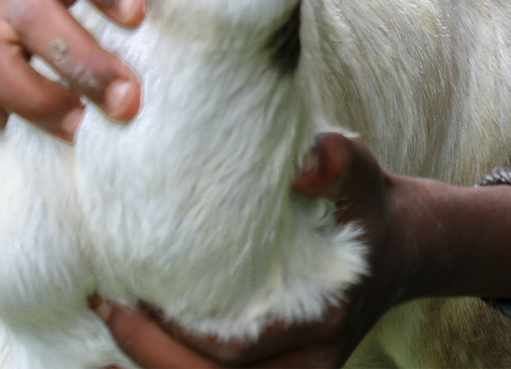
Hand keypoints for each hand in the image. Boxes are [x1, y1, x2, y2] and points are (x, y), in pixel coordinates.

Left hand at [92, 135, 399, 367]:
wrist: (403, 244)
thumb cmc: (367, 205)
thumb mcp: (361, 172)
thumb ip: (338, 161)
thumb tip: (302, 164)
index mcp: (326, 321)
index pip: (238, 349)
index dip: (177, 332)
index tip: (129, 291)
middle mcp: (310, 363)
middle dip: (148, 353)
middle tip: (106, 306)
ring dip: (153, 362)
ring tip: (112, 319)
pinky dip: (170, 362)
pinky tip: (134, 336)